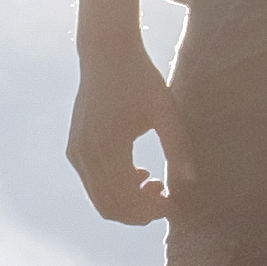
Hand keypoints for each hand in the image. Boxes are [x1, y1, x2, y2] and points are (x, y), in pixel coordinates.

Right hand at [68, 5, 175, 225]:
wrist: (106, 53)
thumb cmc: (140, 78)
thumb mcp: (166, 110)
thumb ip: (177, 147)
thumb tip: (191, 183)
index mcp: (107, 147)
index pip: (125, 201)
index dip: (151, 212)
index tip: (175, 205)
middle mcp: (85, 154)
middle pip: (109, 208)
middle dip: (140, 213)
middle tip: (168, 199)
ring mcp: (76, 153)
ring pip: (100, 199)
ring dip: (129, 201)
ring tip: (157, 183)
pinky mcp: (75, 148)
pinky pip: (93, 184)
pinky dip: (116, 188)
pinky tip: (141, 173)